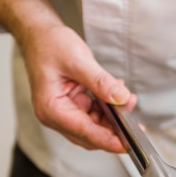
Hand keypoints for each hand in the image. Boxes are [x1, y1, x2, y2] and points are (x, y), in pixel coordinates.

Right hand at [22, 23, 135, 150]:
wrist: (40, 33)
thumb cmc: (49, 45)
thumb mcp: (77, 60)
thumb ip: (100, 82)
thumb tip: (121, 98)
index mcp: (51, 109)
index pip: (84, 132)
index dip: (108, 140)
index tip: (128, 143)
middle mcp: (56, 115)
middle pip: (90, 134)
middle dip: (114, 129)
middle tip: (136, 123)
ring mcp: (64, 110)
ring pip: (95, 125)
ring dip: (114, 117)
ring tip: (128, 99)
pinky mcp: (73, 104)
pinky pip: (95, 112)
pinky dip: (108, 107)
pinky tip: (118, 95)